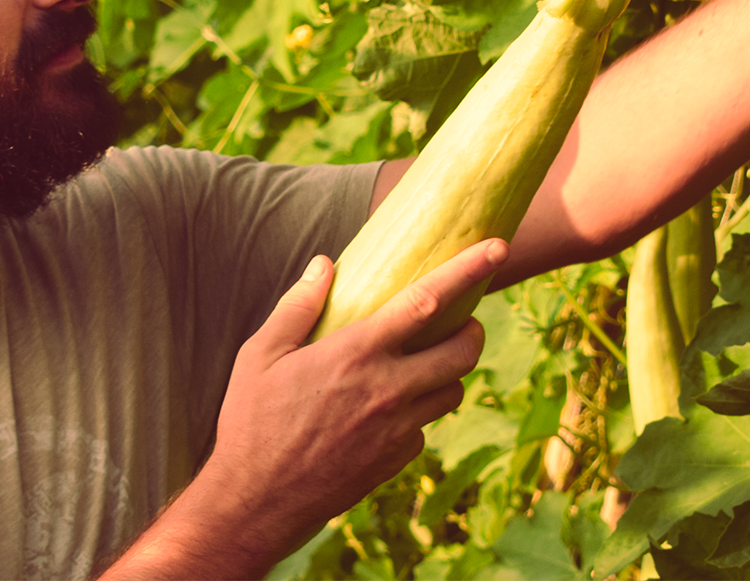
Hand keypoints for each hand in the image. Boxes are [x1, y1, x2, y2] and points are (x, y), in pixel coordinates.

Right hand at [196, 239, 507, 567]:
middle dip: (473, 330)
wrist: (257, 500)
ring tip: (424, 363)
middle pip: (463, 352)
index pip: (427, 301)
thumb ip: (298, 306)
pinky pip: (426, 427)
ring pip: (452, 391)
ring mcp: (398, 429)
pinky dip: (418, 412)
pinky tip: (388, 409)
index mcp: (356, 353)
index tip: (497, 249)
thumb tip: (324, 265)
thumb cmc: (252, 421)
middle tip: (462, 322)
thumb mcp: (261, 355)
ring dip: (448, 371)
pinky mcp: (398, 460)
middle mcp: (388, 389)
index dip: (468, 270)